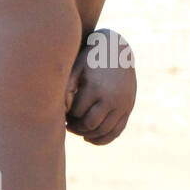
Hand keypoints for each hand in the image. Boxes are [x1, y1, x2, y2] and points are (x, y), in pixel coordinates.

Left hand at [65, 28, 135, 144]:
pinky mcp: (128, 108)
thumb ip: (67, 88)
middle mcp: (112, 98)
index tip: (61, 114)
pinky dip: (104, 139)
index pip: (78, 112)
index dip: (68, 115)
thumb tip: (62, 112)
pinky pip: (117, 131)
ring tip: (76, 130)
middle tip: (68, 125)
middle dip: (77, 127)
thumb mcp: (77, 67)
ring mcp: (122, 105)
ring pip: (104, 131)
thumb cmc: (91, 58)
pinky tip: (90, 139)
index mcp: (96, 88)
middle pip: (90, 124)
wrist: (118, 50)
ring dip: (88, 134)